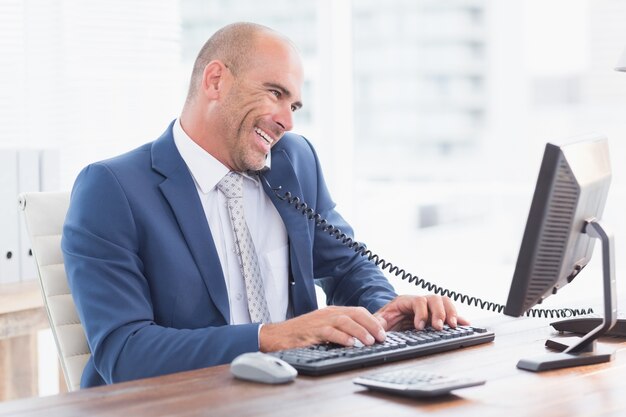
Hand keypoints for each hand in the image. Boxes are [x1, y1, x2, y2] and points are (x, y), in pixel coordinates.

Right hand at [259, 306, 385, 351]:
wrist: (279, 335)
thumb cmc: (302, 334)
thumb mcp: (324, 328)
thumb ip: (341, 330)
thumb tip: (362, 337)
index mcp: (333, 311)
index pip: (358, 311)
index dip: (373, 320)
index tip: (383, 332)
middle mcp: (329, 313)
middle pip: (355, 314)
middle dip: (371, 325)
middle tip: (382, 337)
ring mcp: (320, 321)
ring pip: (345, 321)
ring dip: (360, 331)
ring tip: (370, 341)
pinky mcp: (312, 331)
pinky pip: (330, 332)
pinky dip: (342, 337)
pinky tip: (350, 344)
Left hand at [375, 295, 468, 331]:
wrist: (388, 320)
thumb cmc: (384, 320)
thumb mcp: (379, 320)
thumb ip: (378, 322)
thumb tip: (378, 327)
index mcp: (405, 301)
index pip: (417, 301)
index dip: (421, 313)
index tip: (419, 327)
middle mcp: (420, 301)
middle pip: (434, 299)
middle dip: (439, 313)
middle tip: (439, 327)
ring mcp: (429, 307)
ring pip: (444, 302)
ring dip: (450, 313)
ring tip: (453, 325)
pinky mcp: (436, 315)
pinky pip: (449, 313)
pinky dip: (458, 317)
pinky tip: (465, 323)